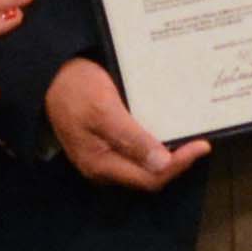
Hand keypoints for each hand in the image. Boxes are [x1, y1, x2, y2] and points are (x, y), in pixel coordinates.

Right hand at [45, 58, 207, 192]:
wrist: (50, 72)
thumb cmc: (75, 88)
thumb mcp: (104, 110)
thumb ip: (131, 139)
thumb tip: (162, 164)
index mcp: (100, 164)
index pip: (149, 178)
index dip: (178, 166)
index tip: (202, 146)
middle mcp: (103, 167)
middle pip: (148, 176)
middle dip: (176, 162)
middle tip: (200, 143)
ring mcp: (104, 155)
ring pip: (144, 165)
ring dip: (168, 154)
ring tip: (190, 137)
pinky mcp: (106, 142)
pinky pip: (137, 151)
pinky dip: (156, 143)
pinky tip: (168, 129)